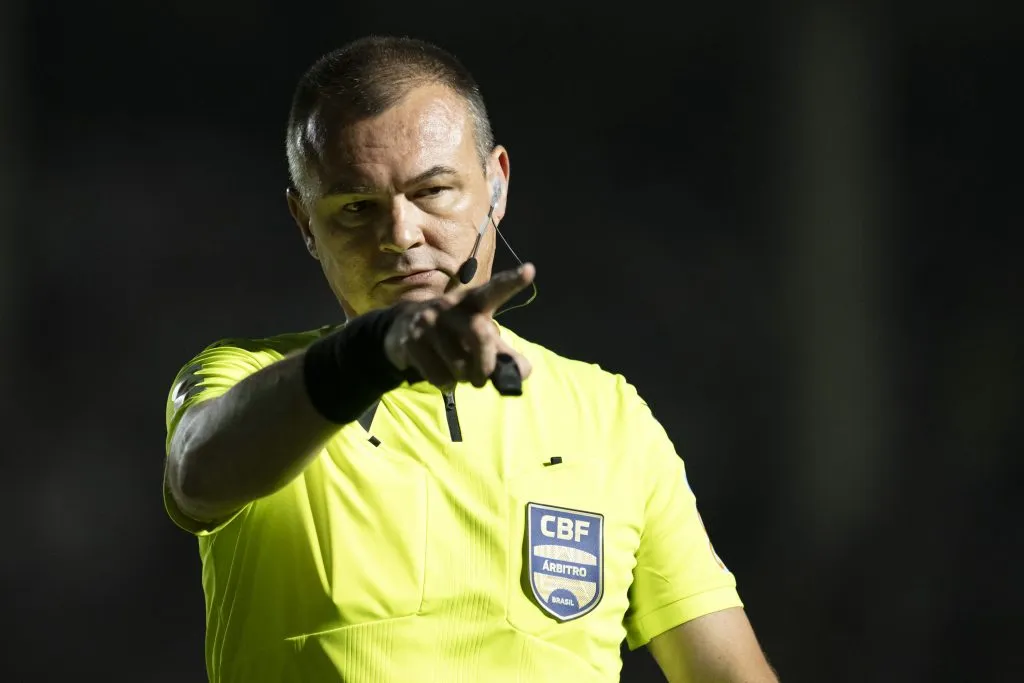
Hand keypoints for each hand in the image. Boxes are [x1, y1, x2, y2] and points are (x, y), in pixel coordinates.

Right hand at [384, 264, 535, 389]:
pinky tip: (441, 375)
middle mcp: (450, 306)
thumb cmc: (453, 333)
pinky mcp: (411, 341)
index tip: (530, 271)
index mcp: (472, 301)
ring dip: (465, 379)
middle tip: (483, 377)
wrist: (402, 329)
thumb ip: (504, 355)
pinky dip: (447, 384)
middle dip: (486, 364)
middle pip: (480, 334)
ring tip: (459, 373)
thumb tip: (523, 372)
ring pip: (459, 364)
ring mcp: (428, 321)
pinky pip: (440, 376)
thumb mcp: (479, 338)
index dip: (511, 282)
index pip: (494, 290)